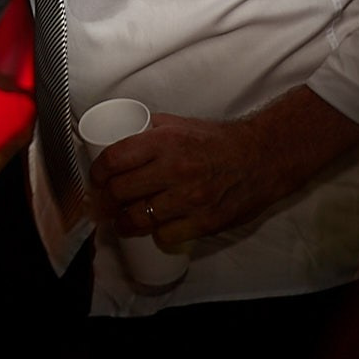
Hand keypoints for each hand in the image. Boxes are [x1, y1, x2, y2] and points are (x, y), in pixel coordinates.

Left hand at [90, 114, 288, 247]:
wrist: (262, 157)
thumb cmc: (218, 141)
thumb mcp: (180, 124)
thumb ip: (149, 129)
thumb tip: (116, 137)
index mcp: (165, 142)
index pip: (114, 160)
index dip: (97, 173)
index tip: (96, 178)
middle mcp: (175, 169)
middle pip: (121, 192)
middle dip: (107, 200)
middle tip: (106, 202)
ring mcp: (190, 198)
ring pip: (139, 218)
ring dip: (124, 222)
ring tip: (122, 221)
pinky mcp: (205, 221)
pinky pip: (166, 235)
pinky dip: (156, 234)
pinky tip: (154, 229)